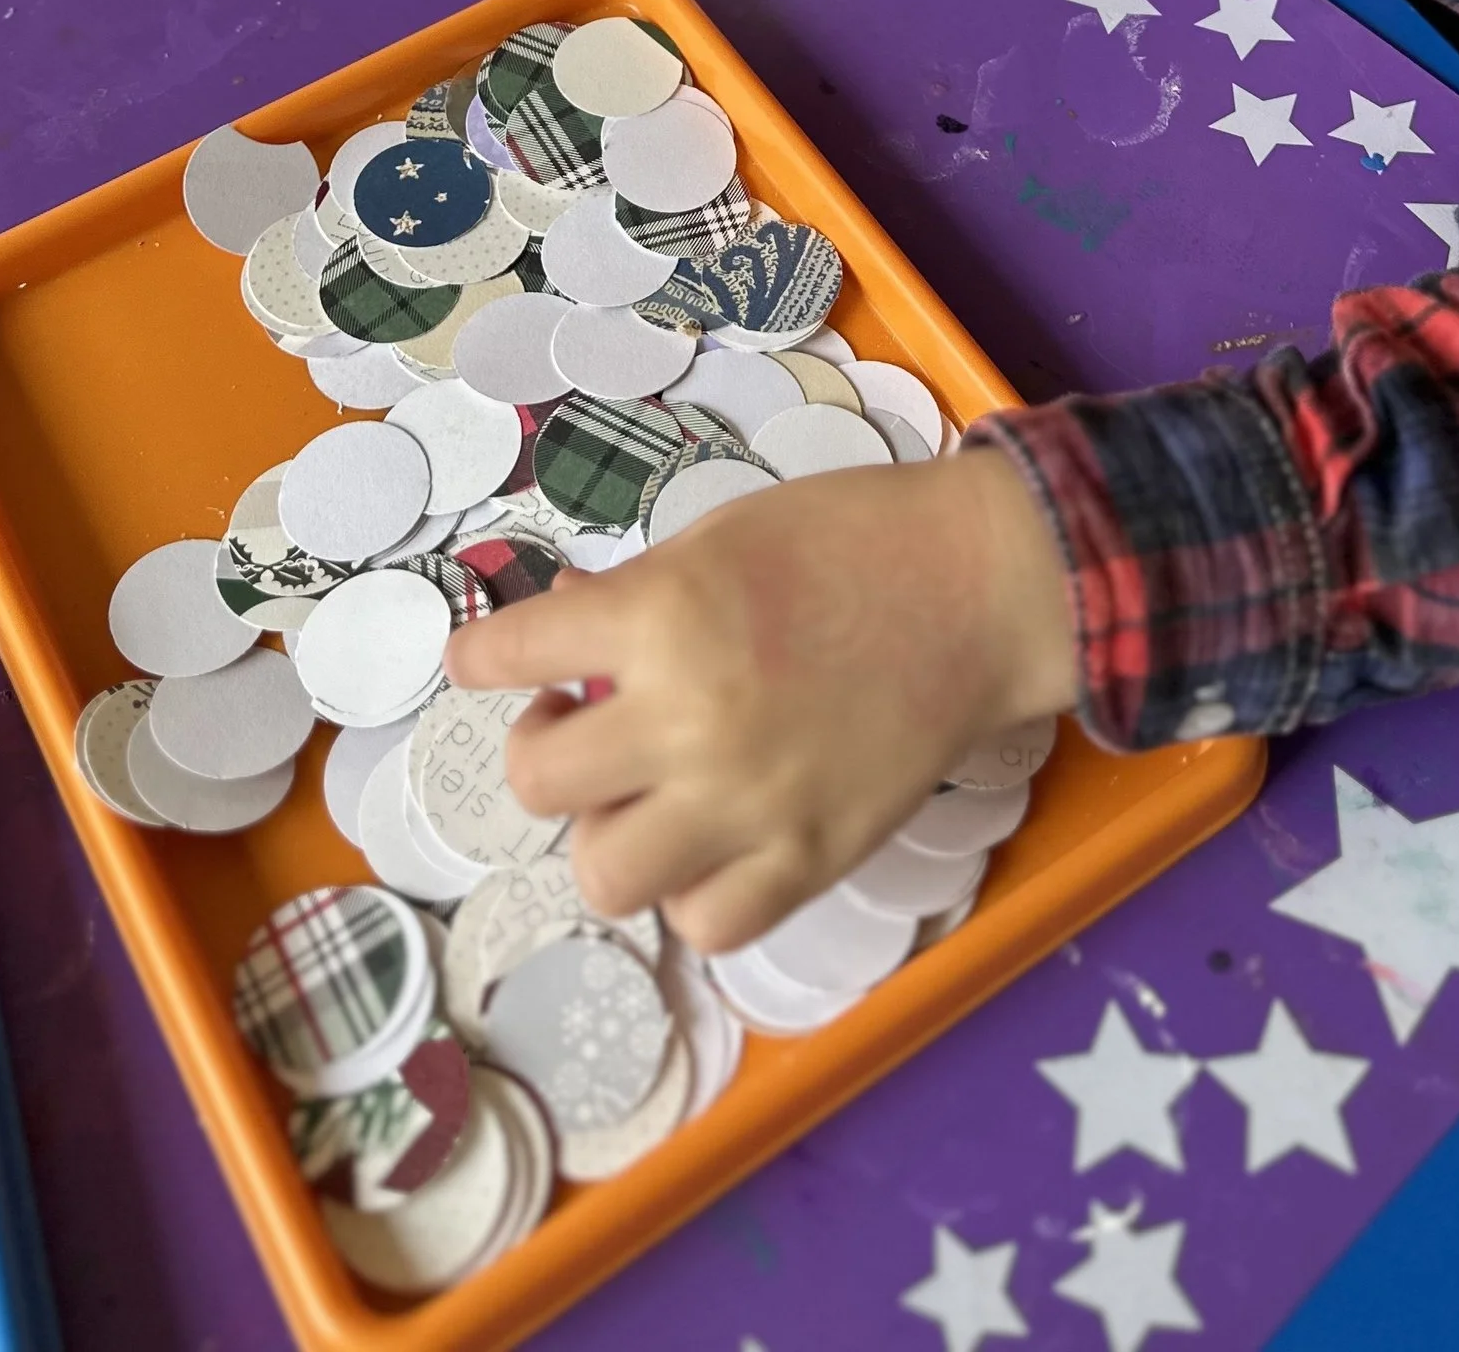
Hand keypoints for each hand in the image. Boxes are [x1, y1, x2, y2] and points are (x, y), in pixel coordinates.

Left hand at [442, 447, 1077, 954]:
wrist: (979, 590)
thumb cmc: (850, 537)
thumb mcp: (717, 536)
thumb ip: (632, 597)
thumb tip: (560, 636)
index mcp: (661, 617)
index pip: (510, 654)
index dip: (479, 657)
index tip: (479, 662)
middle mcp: (690, 721)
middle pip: (538, 780)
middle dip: (543, 746)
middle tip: (582, 721)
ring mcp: (749, 805)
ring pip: (605, 874)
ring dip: (607, 830)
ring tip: (640, 793)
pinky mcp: (810, 860)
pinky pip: (706, 923)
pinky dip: (694, 889)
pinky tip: (709, 840)